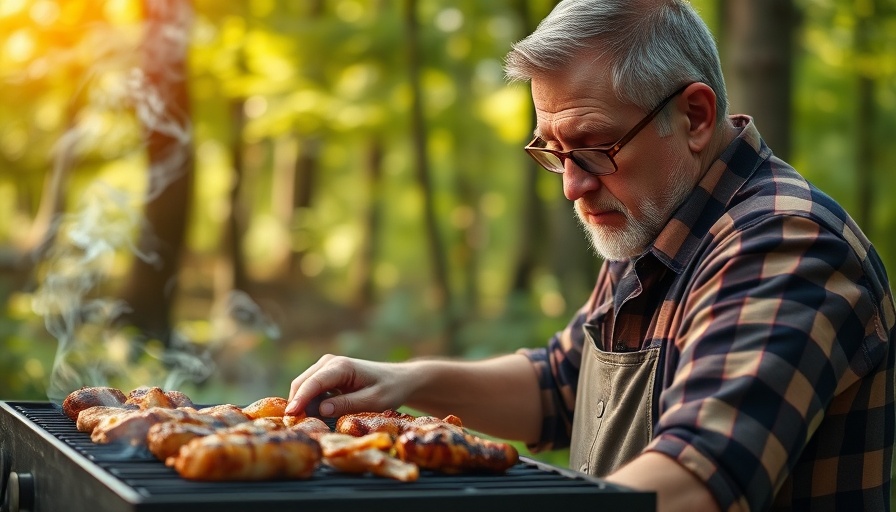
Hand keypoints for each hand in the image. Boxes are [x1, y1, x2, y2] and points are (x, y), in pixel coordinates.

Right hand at [285, 354, 410, 416]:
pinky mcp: (326, 375)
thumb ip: (348, 404)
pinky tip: (314, 417)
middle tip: (294, 427)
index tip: (290, 415)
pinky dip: (308, 403)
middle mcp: (330, 362)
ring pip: (303, 386)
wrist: (399, 380)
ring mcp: (326, 367)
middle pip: (302, 383)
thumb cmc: (390, 390)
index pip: (314, 382)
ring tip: (305, 424)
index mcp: (342, 366)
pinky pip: (310, 389)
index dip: (300, 399)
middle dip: (296, 403)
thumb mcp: (374, 401)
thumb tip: (321, 409)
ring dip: (301, 404)